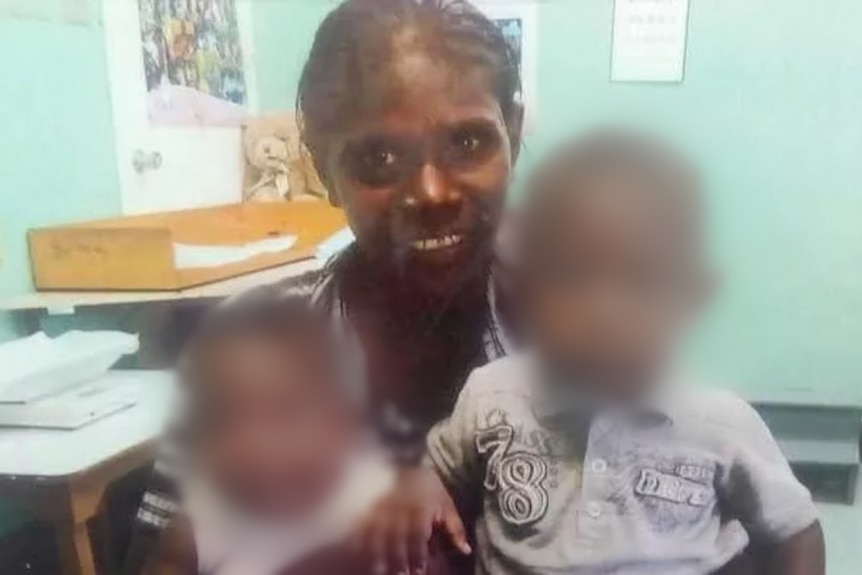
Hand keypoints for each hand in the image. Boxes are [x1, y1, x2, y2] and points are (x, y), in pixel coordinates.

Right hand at [352, 466, 470, 574]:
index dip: (417, 556)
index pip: (417, 536)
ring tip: (382, 571)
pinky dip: (360, 542)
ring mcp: (380, 508)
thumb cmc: (429, 488)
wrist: (406, 460)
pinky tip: (362, 556)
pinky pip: (361, 528)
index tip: (419, 571)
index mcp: (420, 508)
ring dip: (378, 556)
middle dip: (398, 560)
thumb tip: (466, 551)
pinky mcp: (368, 508)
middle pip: (395, 539)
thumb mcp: (446, 504)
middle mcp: (399, 508)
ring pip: (376, 536)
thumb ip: (455, 528)